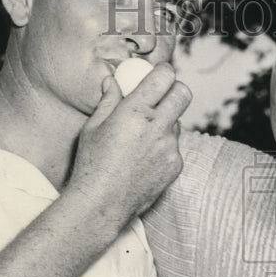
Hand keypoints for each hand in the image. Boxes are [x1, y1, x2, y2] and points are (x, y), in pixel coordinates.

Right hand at [68, 63, 191, 223]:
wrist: (102, 203)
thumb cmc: (92, 164)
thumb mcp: (93, 127)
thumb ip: (108, 101)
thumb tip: (113, 81)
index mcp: (135, 111)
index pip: (164, 76)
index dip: (163, 73)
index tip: (157, 76)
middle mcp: (157, 127)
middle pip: (183, 94)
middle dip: (174, 90)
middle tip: (161, 97)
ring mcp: (169, 148)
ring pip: (178, 123)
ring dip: (166, 123)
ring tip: (142, 138)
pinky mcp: (174, 166)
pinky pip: (175, 147)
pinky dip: (164, 147)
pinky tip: (144, 159)